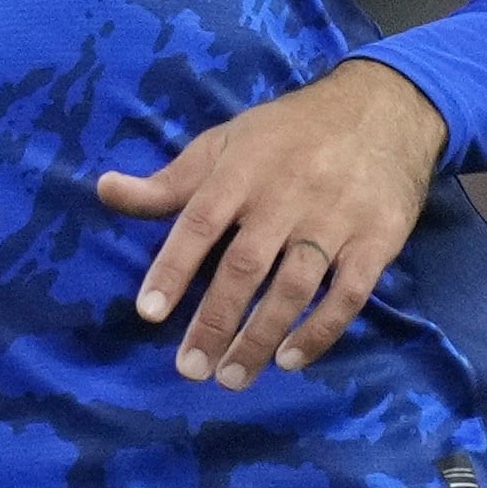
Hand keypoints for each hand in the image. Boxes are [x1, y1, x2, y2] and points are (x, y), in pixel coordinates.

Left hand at [94, 58, 447, 390]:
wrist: (382, 109)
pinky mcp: (376, 239)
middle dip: (215, 321)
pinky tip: (289, 359)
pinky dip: (319, 331)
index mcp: (242, 170)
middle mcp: (286, 195)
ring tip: (231, 377)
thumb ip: (168, 182)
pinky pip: (348, 294)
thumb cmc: (287, 134)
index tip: (149, 312)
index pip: (200, 224)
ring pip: (293, 286)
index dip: (173, 268)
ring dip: (260, 336)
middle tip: (190, 368)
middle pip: (245, 265)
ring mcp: (334, 219)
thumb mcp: (224, 144)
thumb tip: (104, 190)